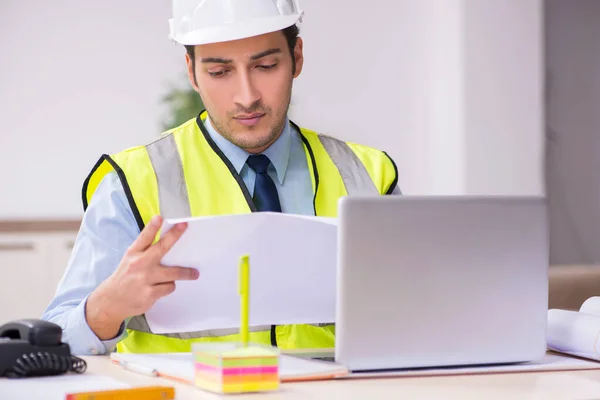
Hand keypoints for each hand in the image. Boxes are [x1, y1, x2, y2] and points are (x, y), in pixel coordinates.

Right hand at [86, 215, 198, 339]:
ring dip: (185, 273)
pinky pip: (169, 287)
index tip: (159, 217)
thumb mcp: (130, 260)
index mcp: (133, 254)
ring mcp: (145, 279)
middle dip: (174, 236)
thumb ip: (145, 251)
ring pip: (173, 273)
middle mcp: (139, 264)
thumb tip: (169, 242)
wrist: (111, 301)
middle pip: (161, 248)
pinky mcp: (150, 293)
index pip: (144, 238)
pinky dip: (169, 286)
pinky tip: (163, 287)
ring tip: (194, 274)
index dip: (152, 227)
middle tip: (184, 227)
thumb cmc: (125, 278)